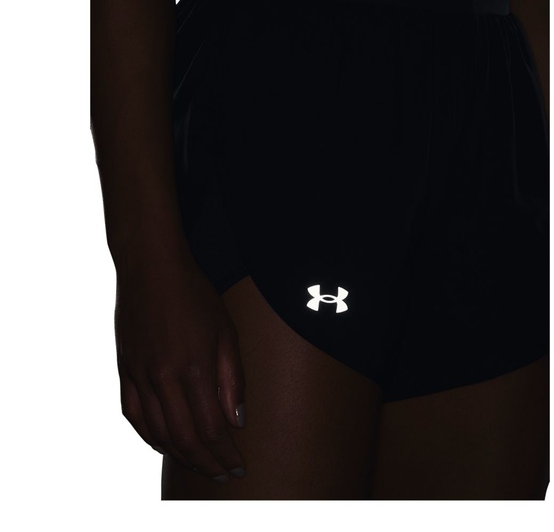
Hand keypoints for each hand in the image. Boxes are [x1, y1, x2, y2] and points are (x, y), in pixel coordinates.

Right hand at [114, 248, 245, 481]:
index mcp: (194, 368)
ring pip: (158, 433)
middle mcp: (163, 378)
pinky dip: (149, 436)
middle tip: (223, 475)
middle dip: (207, 463)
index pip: (213, 428)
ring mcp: (139, 376)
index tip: (239, 467)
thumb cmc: (195, 294)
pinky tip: (164, 444)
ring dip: (181, 455)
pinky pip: (133, 416)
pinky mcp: (124, 370)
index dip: (226, 454)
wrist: (151, 268)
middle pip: (185, 438)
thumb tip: (237, 421)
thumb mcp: (226, 331)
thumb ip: (232, 379)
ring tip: (199, 465)